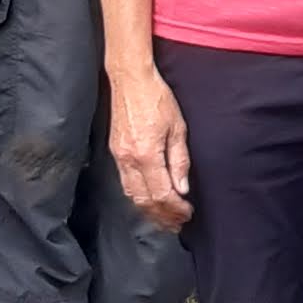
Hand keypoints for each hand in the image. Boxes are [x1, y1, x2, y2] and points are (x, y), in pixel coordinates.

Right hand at [107, 68, 193, 229]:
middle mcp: (129, 160)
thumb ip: (179, 160)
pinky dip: (138, 197)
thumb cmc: (157, 99)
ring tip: (164, 218)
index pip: (162, 194)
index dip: (175, 208)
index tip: (187, 212)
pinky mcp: (115, 152)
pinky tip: (148, 200)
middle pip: (144, 200)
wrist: (130, 79)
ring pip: (132, 195)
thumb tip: (182, 188)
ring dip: (148, 210)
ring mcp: (119, 157)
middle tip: (177, 223)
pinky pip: (125, 183)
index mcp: (146, 155)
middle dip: (162, 215)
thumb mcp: (177, 128)